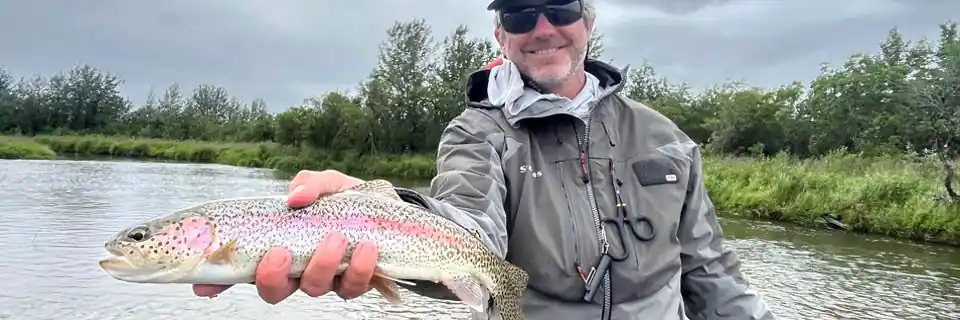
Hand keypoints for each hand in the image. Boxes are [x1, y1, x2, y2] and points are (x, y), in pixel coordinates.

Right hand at [192, 170, 377, 303]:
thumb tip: (295, 197)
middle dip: (272, 276)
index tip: (203, 286)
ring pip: (313, 288)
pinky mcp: (356, 283)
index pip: (243, 269)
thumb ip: (309, 183)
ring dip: (322, 265)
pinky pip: (352, 287)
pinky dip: (359, 267)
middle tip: (282, 252)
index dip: (220, 281)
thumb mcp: (326, 183)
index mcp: (281, 246)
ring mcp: (326, 279)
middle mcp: (298, 269)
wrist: (390, 212)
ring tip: (335, 238)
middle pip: (273, 289)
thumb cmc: (349, 200)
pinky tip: (366, 248)